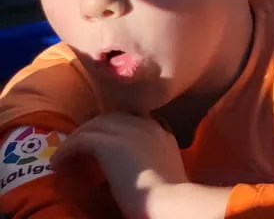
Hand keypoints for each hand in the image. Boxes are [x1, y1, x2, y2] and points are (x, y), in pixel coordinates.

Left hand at [59, 115, 225, 218]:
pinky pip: (79, 140)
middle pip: (110, 118)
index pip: (131, 119)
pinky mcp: (109, 144)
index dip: (113, 130)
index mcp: (159, 131)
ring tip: (65, 156)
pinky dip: (66, 150)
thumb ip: (151, 158)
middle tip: (78, 149)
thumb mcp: (164, 169)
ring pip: (93, 125)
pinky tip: (57, 164)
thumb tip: (131, 167)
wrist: (168, 202)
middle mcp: (145, 124)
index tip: (102, 146)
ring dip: (76, 139)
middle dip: (92, 130)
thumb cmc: (167, 195)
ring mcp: (128, 131)